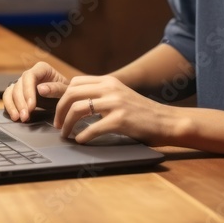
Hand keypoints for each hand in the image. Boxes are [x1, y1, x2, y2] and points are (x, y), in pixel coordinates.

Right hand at [2, 61, 68, 121]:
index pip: (29, 76)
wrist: (67, 99)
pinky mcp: (18, 93)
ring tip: (18, 118)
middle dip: (20, 102)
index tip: (31, 106)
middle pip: (18, 85)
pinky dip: (9, 107)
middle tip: (25, 116)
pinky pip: (8, 98)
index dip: (28, 91)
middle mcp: (30, 74)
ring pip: (10, 92)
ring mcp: (22, 83)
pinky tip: (15, 116)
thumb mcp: (66, 90)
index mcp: (42, 68)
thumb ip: (56, 89)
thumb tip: (40, 89)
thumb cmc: (68, 92)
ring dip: (12, 106)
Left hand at [55, 74, 174, 144]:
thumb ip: (101, 95)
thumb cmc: (141, 112)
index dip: (61, 96)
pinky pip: (92, 128)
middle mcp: (110, 88)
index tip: (58, 111)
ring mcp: (115, 103)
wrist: (165, 121)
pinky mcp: (120, 120)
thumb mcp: (120, 95)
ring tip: (66, 134)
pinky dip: (82, 136)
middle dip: (59, 110)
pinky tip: (81, 141)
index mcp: (109, 81)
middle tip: (58, 124)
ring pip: (78, 109)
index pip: (75, 82)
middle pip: (72, 93)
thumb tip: (76, 102)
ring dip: (67, 124)